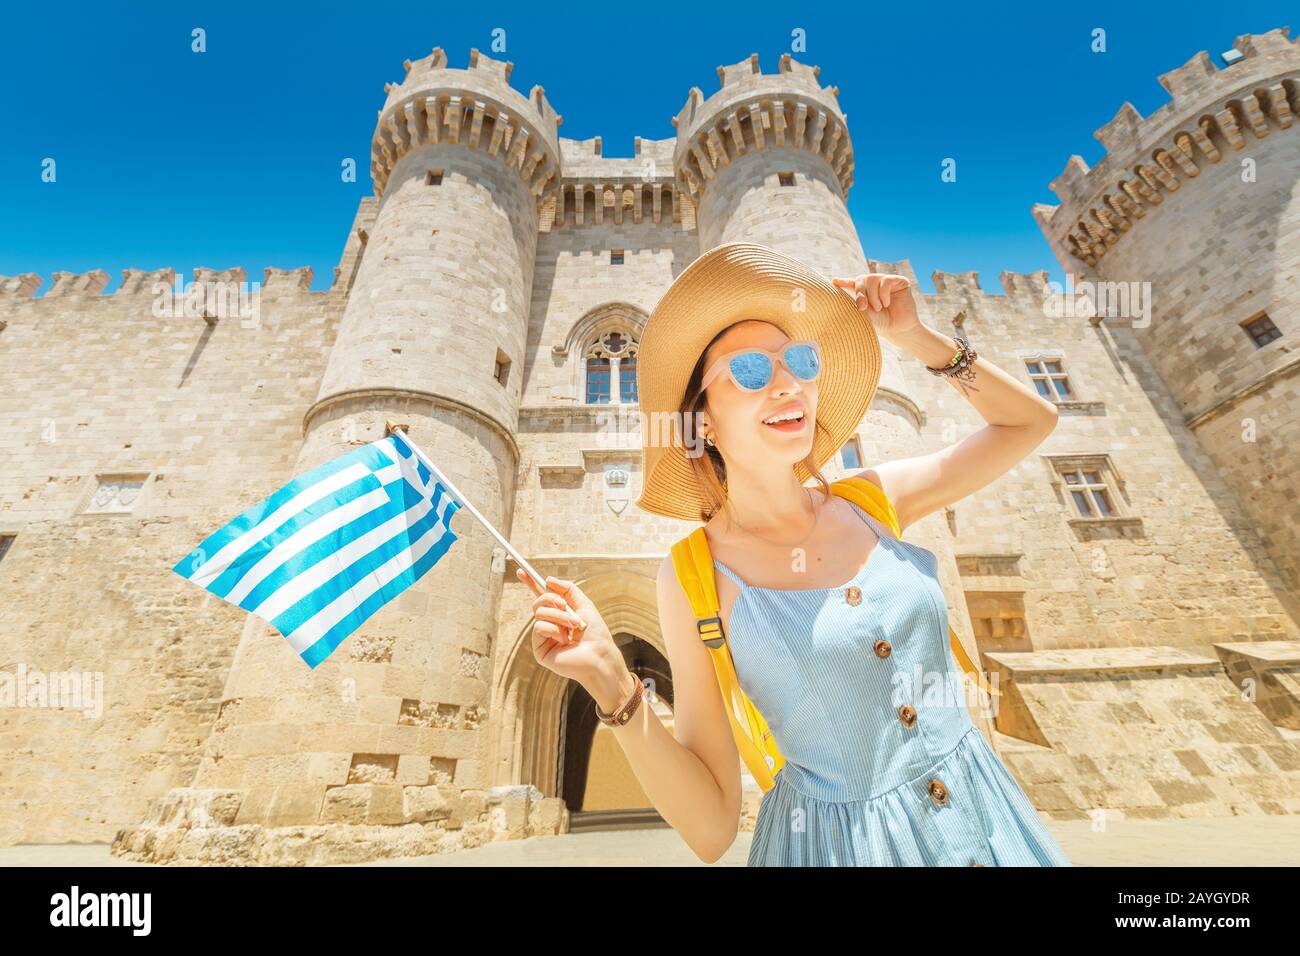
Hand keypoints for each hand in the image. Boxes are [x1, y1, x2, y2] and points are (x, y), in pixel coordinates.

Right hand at [515, 569, 630, 708]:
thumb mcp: (584, 605)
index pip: (541, 597)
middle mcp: (549, 625)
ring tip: (574, 627)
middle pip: (538, 602)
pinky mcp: (539, 649)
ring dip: (559, 616)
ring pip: (539, 613)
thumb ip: (568, 590)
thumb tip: (547, 579)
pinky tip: (565, 641)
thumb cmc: (595, 634)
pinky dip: (554, 630)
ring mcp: (543, 637)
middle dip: (552, 600)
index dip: (531, 584)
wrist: (599, 655)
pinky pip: (539, 627)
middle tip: (565, 606)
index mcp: (559, 614)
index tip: (520, 571)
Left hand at [831, 272, 921, 340]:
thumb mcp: (866, 314)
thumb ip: (858, 302)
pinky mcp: (899, 281)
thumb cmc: (882, 323)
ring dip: (873, 295)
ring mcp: (887, 281)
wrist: (898, 328)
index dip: (844, 281)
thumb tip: (846, 294)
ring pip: (872, 278)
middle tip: (862, 307)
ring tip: (879, 308)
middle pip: (861, 279)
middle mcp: (875, 284)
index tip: (834, 281)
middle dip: (860, 293)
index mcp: (865, 292)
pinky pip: (886, 280)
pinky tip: (886, 303)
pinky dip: (884, 293)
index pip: (852, 283)